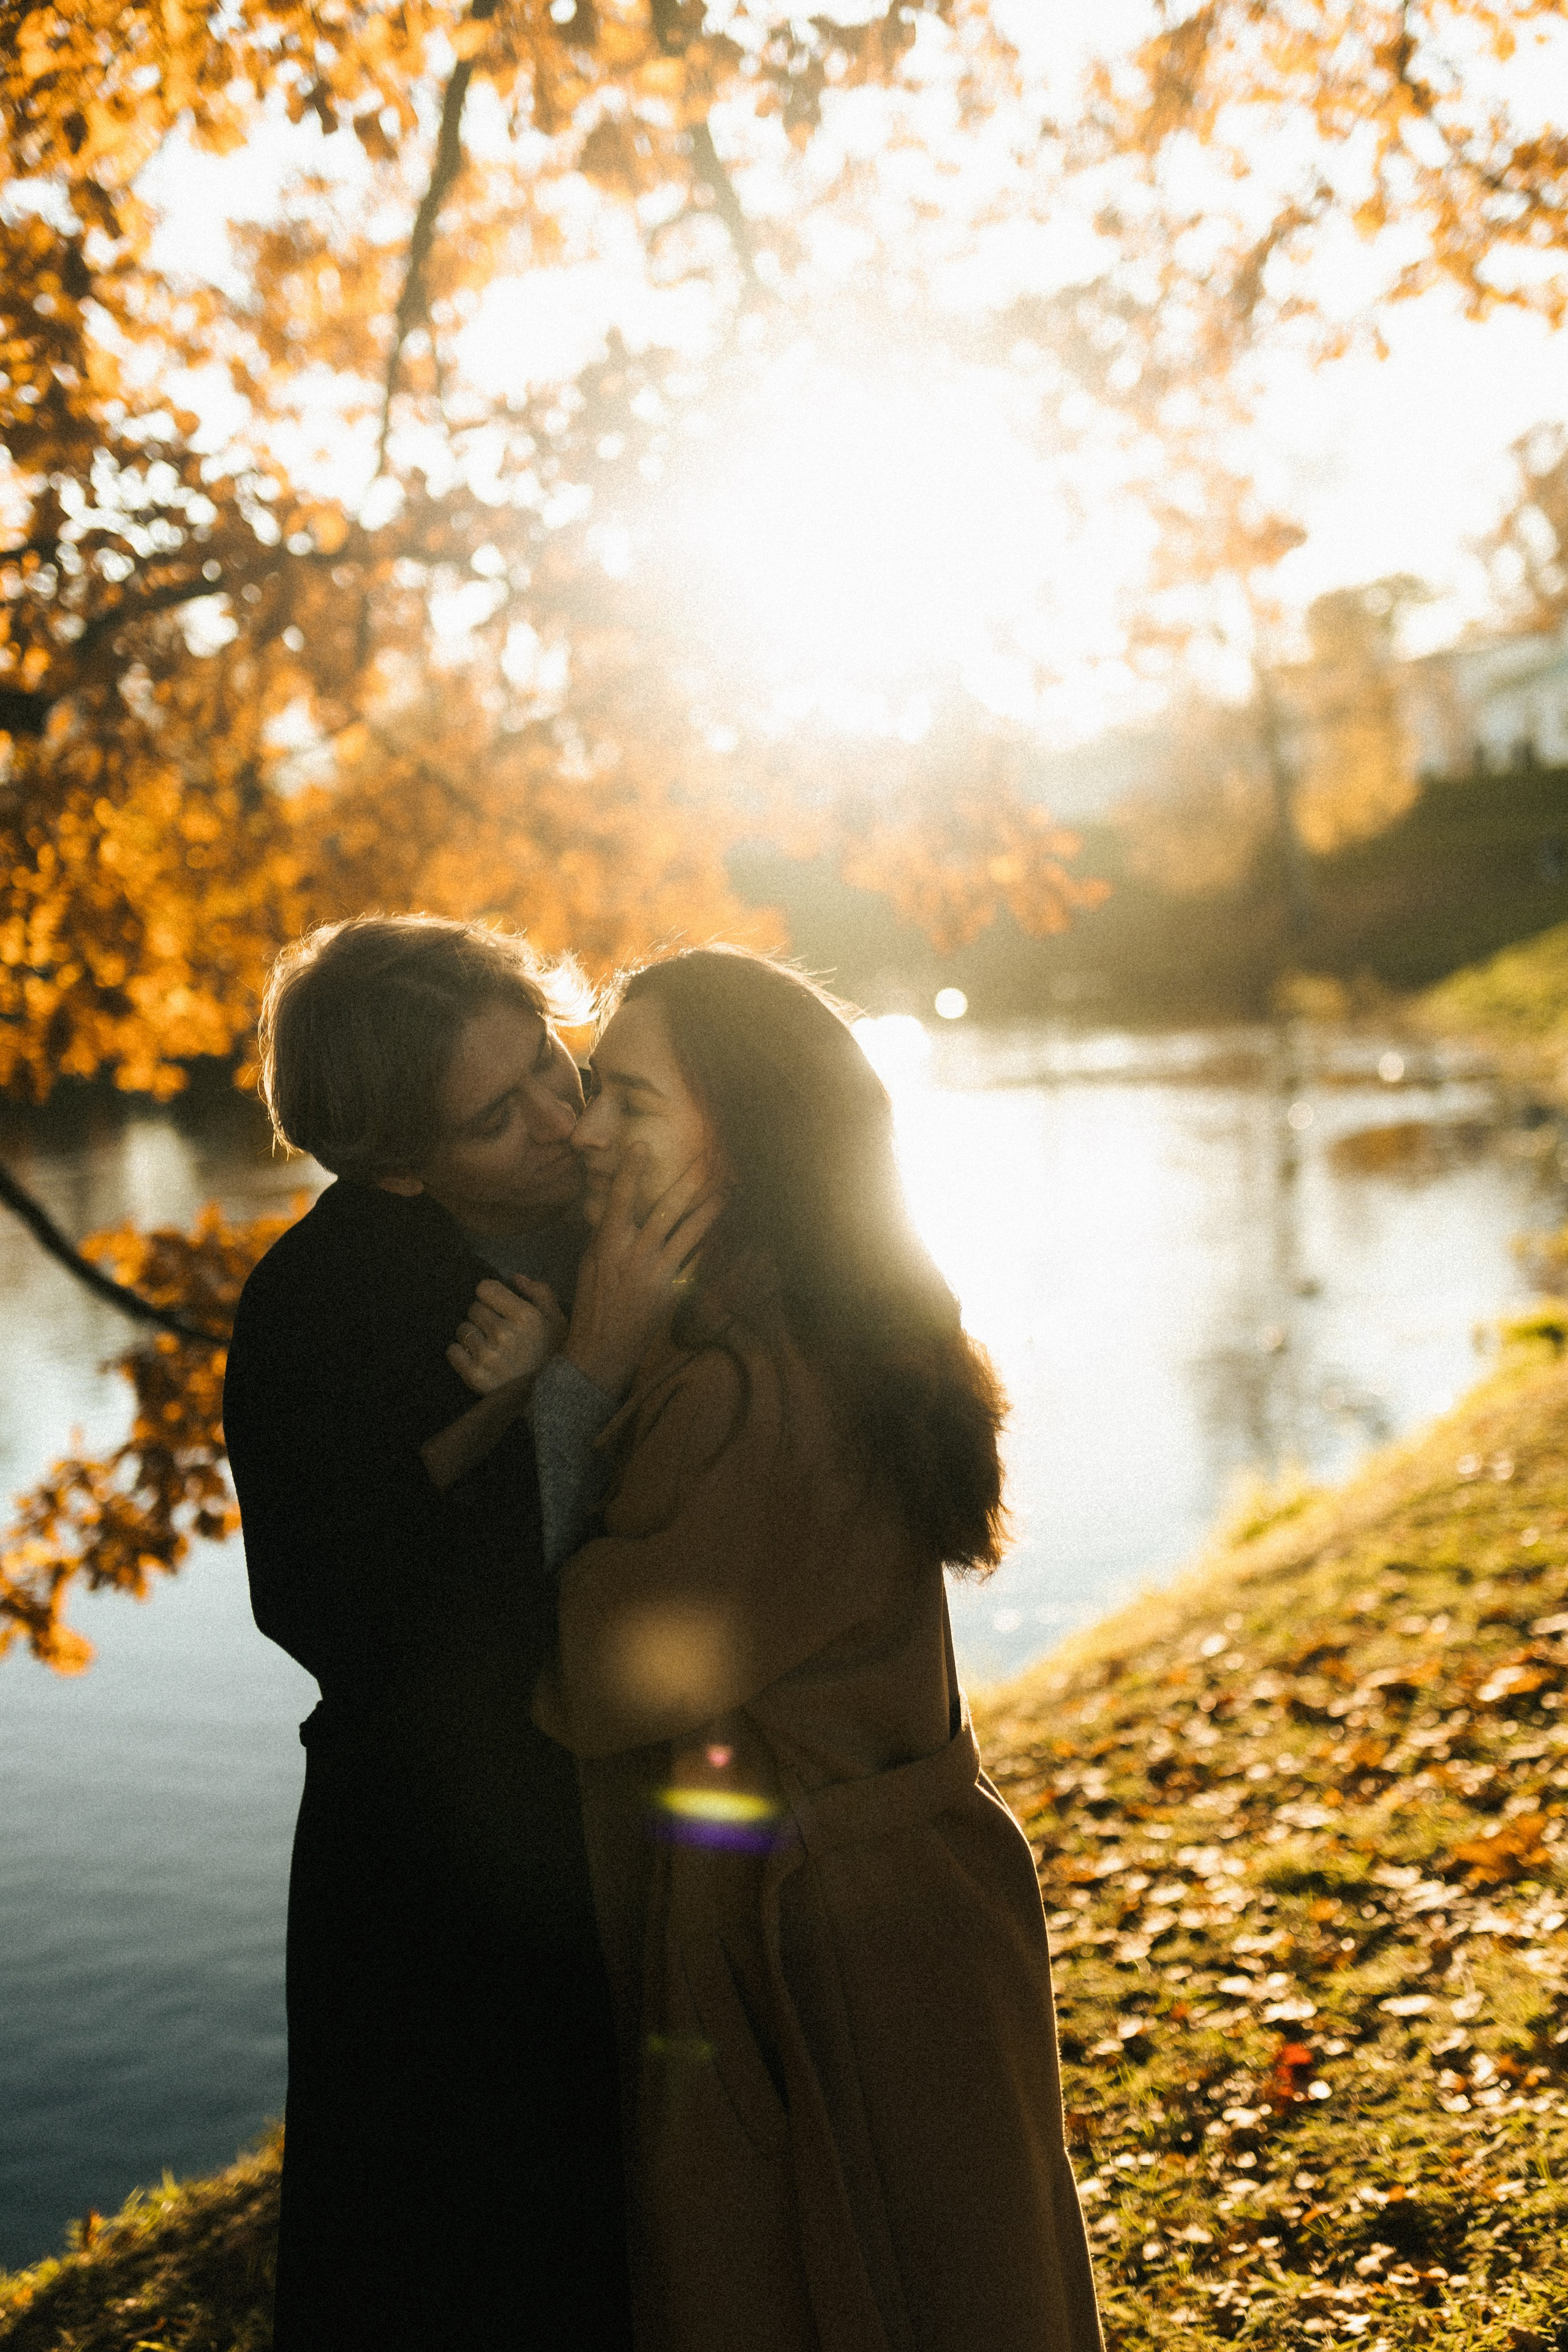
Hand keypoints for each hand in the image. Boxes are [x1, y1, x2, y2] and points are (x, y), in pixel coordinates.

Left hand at [447, 1275, 565, 1396]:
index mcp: (525, 1316)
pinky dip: (460, 1352)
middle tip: (496, 1329)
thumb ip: (540, 1293)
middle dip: (483, 1316)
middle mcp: (504, 1333)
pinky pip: (453, 1351)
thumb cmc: (554, 1355)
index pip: (485, 1288)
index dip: (491, 1295)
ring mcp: (487, 1356)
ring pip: (463, 1329)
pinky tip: (475, 1357)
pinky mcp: (474, 1375)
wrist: (550, 1399)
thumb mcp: (558, 1321)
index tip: (497, 1305)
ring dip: (472, 1334)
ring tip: (488, 1345)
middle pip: (473, 1308)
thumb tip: (514, 1277)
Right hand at [565, 1151, 723, 1397]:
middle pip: (666, 1210)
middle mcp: (635, 1253)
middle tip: (703, 1163)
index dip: (631, 1170)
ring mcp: (658, 1272)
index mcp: (609, 1243)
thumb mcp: (590, 1263)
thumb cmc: (592, 1301)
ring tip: (724, 1193)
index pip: (621, 1198)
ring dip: (708, 1211)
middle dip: (687, 1184)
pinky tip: (717, 1231)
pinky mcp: (673, 1289)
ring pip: (690, 1233)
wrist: (604, 1346)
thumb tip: (617, 1208)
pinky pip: (694, 1260)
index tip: (641, 1145)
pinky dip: (706, 1243)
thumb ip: (606, 1235)